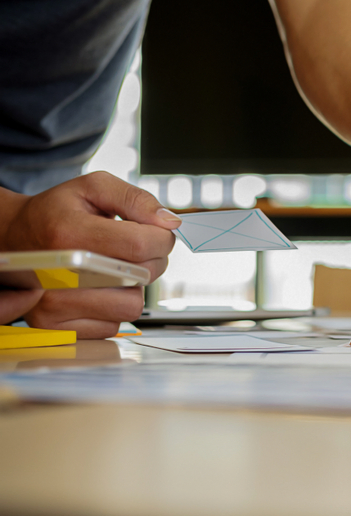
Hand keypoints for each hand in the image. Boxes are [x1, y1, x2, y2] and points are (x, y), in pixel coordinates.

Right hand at [0, 172, 179, 337]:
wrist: (14, 240)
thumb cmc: (57, 213)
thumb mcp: (93, 188)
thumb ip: (136, 199)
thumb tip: (170, 223)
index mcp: (68, 233)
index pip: (139, 244)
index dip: (161, 238)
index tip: (156, 233)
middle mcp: (57, 273)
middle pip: (141, 277)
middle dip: (150, 260)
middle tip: (130, 249)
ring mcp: (53, 305)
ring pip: (132, 307)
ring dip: (133, 288)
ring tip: (113, 270)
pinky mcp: (57, 327)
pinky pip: (114, 326)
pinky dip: (113, 308)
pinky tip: (97, 290)